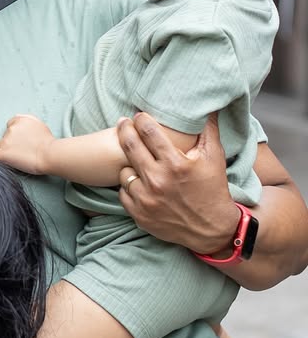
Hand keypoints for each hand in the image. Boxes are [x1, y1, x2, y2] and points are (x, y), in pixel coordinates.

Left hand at [0, 114, 54, 174]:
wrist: (50, 155)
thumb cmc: (48, 142)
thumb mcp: (39, 124)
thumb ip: (26, 120)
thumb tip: (17, 120)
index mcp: (19, 120)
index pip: (10, 126)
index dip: (15, 135)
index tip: (21, 142)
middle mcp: (10, 129)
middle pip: (4, 136)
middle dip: (11, 143)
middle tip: (22, 151)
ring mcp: (5, 141)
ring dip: (5, 151)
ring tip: (17, 157)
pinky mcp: (2, 154)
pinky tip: (4, 160)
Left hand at [116, 112, 238, 255]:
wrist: (212, 229)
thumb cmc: (213, 189)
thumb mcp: (215, 158)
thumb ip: (208, 130)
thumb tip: (207, 107)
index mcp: (176, 164)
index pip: (149, 132)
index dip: (141, 120)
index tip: (138, 115)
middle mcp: (158, 181)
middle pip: (130, 146)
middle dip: (125, 130)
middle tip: (123, 123)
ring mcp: (146, 199)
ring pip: (123, 171)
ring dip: (128, 164)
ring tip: (135, 160)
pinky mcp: (138, 214)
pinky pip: (122, 192)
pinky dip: (129, 186)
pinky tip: (136, 181)